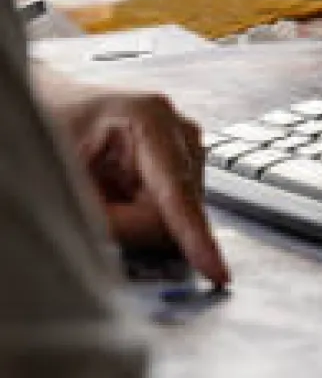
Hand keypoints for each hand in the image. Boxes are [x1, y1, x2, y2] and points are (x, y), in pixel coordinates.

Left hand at [35, 74, 230, 284]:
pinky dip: (145, 212)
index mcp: (149, 119)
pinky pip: (173, 204)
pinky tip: (120, 191)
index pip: (177, 191)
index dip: (195, 236)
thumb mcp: (65, 177)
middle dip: (142, 225)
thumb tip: (156, 247)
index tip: (215, 271)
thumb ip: (110, 218)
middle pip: (179, 206)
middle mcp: (178, 128)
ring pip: (178, 209)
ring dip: (141, 218)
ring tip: (103, 192)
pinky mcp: (184, 158)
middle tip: (96, 210)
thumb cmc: (50, 127)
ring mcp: (186, 142)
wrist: (51, 106)